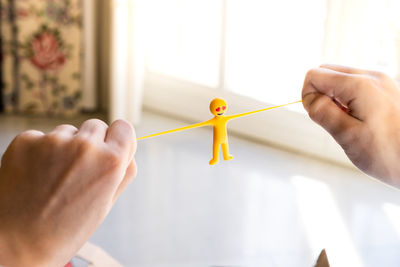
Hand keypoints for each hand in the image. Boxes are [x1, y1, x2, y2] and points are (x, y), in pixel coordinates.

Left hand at [0, 119, 136, 266]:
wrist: (18, 243)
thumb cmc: (66, 228)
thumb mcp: (107, 203)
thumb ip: (124, 171)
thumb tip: (126, 146)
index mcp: (110, 161)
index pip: (123, 126)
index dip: (116, 139)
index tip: (108, 149)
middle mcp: (84, 146)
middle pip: (96, 126)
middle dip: (91, 143)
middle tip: (78, 170)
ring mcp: (53, 141)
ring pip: (67, 131)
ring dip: (64, 147)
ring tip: (53, 178)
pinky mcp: (26, 140)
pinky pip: (40, 137)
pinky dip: (39, 151)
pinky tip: (34, 175)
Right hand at [302, 64, 399, 185]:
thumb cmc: (389, 154)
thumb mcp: (347, 136)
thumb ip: (323, 113)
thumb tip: (309, 98)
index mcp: (360, 85)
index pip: (314, 75)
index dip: (308, 96)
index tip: (319, 117)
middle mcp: (372, 76)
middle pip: (327, 71)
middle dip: (320, 94)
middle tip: (332, 120)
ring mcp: (382, 82)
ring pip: (340, 78)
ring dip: (334, 97)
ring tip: (347, 122)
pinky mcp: (386, 90)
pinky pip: (355, 86)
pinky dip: (348, 99)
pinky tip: (358, 120)